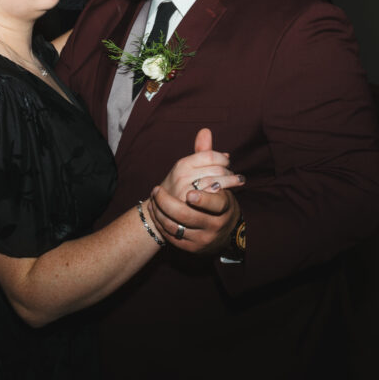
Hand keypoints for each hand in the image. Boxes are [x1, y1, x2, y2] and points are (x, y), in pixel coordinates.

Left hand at [149, 128, 243, 254]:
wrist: (219, 231)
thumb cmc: (216, 197)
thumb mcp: (216, 178)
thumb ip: (208, 156)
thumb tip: (204, 131)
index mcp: (225, 206)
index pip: (217, 203)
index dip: (203, 200)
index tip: (189, 194)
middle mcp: (217, 224)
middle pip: (190, 216)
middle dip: (170, 204)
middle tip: (157, 192)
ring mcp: (204, 238)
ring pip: (178, 226)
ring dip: (161, 212)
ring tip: (153, 199)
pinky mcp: (192, 248)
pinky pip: (173, 237)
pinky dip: (161, 224)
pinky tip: (156, 212)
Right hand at [157, 128, 243, 201]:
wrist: (163, 212)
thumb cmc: (178, 187)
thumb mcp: (186, 167)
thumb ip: (199, 151)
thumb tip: (206, 132)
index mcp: (182, 164)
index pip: (210, 155)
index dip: (223, 159)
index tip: (228, 162)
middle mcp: (183, 176)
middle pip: (216, 168)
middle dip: (228, 171)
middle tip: (234, 176)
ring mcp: (186, 191)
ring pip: (217, 182)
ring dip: (230, 182)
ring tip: (237, 182)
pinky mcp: (192, 207)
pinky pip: (214, 196)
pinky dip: (224, 194)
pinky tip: (227, 194)